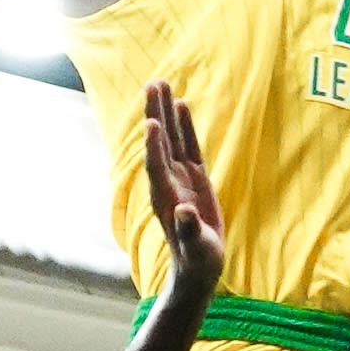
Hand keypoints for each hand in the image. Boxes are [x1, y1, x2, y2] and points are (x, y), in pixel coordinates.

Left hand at [142, 76, 223, 305]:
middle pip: (161, 143)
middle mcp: (168, 183)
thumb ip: (189, 230)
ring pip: (172, 139)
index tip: (151, 123)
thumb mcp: (196, 248)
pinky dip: (185, 126)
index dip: (154, 147)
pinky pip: (188, 146)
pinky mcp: (194, 178)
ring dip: (166, 113)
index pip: (158, 167)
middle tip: (153, 84)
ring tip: (161, 84)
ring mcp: (180, 178)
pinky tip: (181, 105)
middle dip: (156, 115)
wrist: (197, 266)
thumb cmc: (197, 260)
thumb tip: (184, 211)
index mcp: (166, 199)